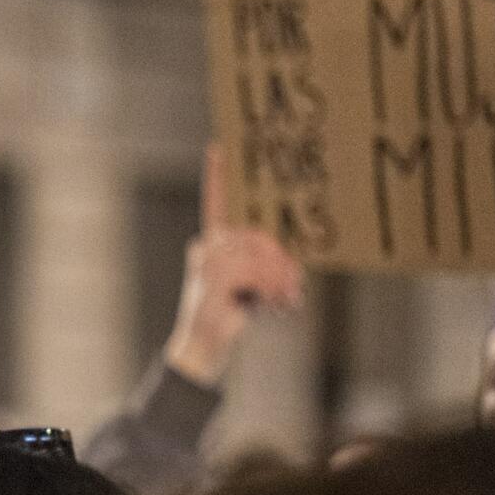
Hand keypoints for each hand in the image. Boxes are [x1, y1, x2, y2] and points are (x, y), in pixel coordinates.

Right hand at [164, 145, 304, 387]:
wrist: (202, 346)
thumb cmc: (227, 313)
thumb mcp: (250, 284)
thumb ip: (262, 264)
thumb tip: (290, 262)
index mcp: (212, 244)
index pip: (214, 203)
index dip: (217, 176)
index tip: (220, 147)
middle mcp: (206, 247)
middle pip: (256, 235)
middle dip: (280, 261)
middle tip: (293, 284)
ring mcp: (206, 261)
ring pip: (259, 252)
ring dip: (278, 278)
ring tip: (282, 299)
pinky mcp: (212, 276)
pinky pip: (254, 270)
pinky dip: (270, 287)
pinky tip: (272, 304)